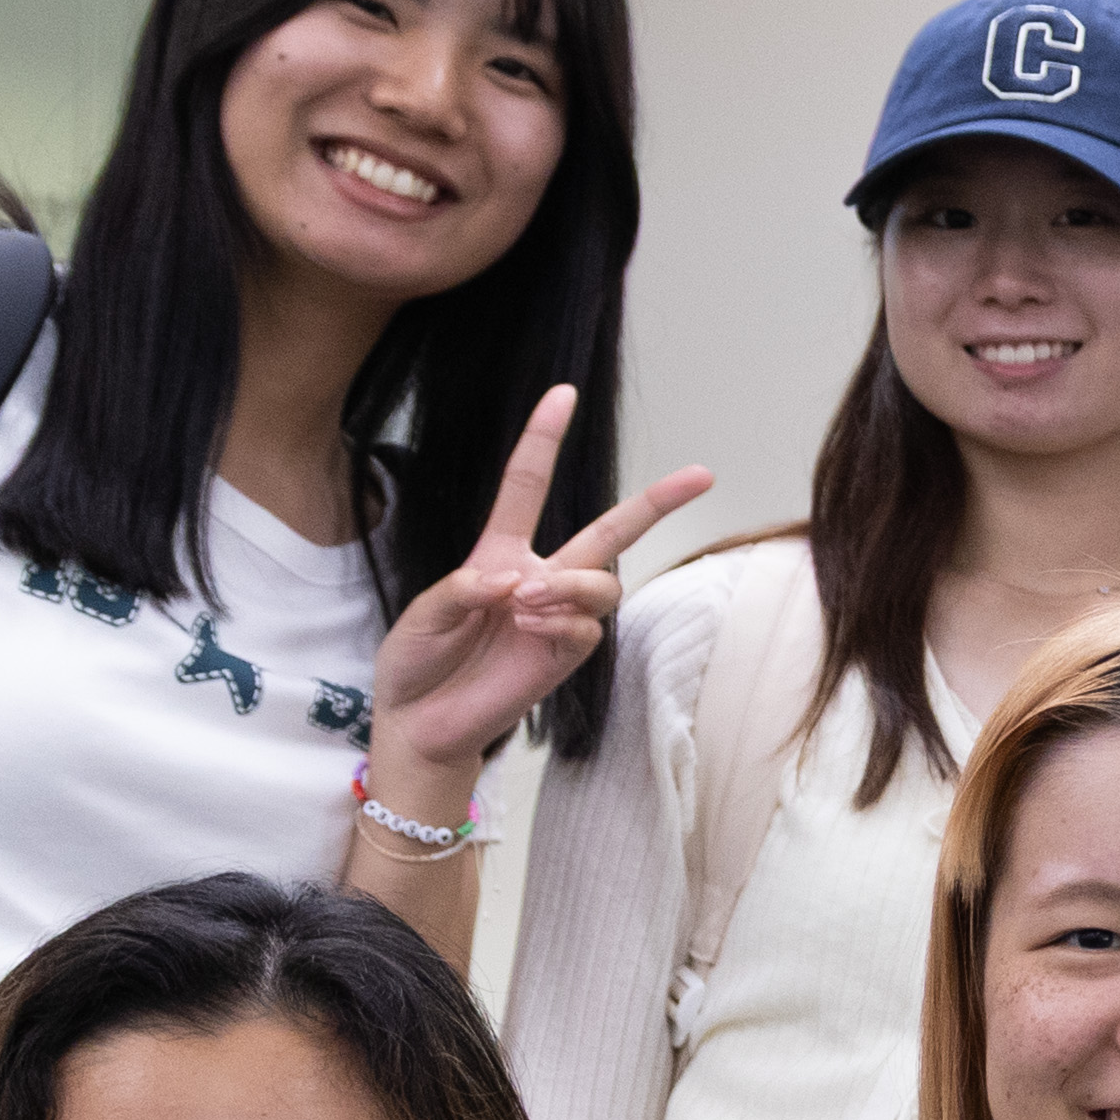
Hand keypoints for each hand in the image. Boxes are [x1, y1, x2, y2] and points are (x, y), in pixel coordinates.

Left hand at [360, 386, 714, 777]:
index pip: (528, 485)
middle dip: (658, 501)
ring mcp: (557, 618)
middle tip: (702, 475)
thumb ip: (463, 589)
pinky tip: (528, 629)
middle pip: (611, 531)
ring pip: (603, 581)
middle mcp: (540, 579)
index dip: (545, 438)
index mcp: (501, 554)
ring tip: (528, 604)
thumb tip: (515, 580)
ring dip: (574, 585)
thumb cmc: (417, 662)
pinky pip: (585, 629)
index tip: (564, 394)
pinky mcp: (564, 657)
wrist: (421, 724)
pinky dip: (560, 622)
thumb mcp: (422, 615)